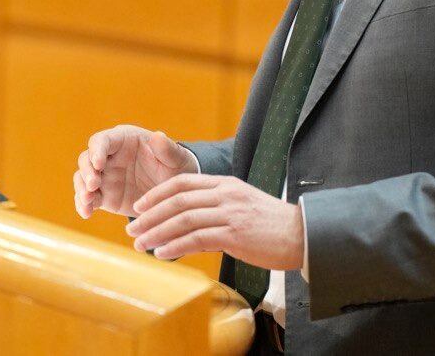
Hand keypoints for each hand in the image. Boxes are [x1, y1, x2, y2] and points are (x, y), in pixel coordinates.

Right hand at [73, 125, 196, 218]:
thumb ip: (167, 149)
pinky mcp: (104, 196)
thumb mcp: (176, 159)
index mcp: (124, 140)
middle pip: (87, 159)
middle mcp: (109, 156)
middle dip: (87, 171)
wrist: (173, 193)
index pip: (103, 140)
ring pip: (82, 178)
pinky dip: (83, 205)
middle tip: (93, 184)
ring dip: (81, 188)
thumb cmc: (176, 168)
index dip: (97, 150)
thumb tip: (158, 136)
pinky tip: (86, 213)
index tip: (99, 163)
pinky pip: (87, 199)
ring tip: (87, 201)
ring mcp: (104, 177)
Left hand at [125, 174, 304, 269]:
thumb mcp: (241, 207)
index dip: (157, 194)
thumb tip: (185, 229)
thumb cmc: (271, 225)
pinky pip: (197, 238)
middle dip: (150, 215)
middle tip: (131, 228)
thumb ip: (214, 210)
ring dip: (157, 232)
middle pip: (178, 200)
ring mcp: (230, 213)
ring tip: (140, 244)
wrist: (303, 235)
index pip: (183, 182)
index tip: (140, 206)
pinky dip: (175, 246)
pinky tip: (162, 253)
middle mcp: (225, 194)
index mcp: (225, 184)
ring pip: (183, 219)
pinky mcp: (235, 234)